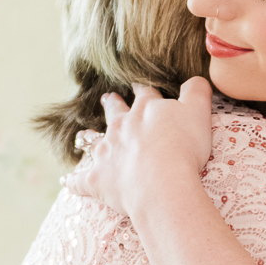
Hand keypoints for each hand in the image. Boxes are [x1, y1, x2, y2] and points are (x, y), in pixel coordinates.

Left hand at [67, 77, 215, 219]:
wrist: (162, 184)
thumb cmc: (183, 148)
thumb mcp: (198, 112)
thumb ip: (197, 91)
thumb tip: (194, 79)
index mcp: (145, 110)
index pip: (144, 93)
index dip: (144, 90)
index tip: (141, 87)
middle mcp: (121, 127)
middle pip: (114, 110)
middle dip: (112, 104)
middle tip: (108, 98)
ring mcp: (106, 152)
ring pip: (92, 141)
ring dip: (89, 137)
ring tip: (84, 135)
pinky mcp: (97, 179)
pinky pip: (80, 180)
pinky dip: (74, 181)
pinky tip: (66, 181)